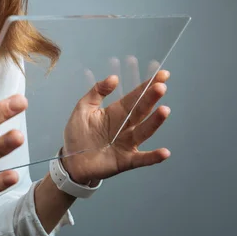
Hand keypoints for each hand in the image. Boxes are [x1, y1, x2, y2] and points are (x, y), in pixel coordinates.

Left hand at [62, 68, 171, 184]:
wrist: (71, 160)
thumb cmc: (78, 134)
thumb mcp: (83, 108)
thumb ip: (97, 92)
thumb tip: (114, 77)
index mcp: (116, 112)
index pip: (135, 96)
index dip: (148, 85)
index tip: (162, 75)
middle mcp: (125, 126)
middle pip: (141, 111)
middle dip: (151, 99)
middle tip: (160, 87)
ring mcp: (127, 144)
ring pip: (144, 131)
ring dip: (155, 122)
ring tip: (164, 110)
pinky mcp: (125, 160)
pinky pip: (142, 159)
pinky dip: (153, 157)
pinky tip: (165, 152)